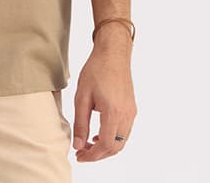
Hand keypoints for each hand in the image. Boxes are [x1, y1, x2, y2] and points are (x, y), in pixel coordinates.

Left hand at [72, 39, 136, 161]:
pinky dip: (113, 139)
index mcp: (114, 112)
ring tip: (88, 144)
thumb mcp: (82, 96)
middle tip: (81, 153)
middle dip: (98, 154)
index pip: (106, 145)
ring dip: (106, 148)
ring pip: (122, 142)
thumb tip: (78, 145)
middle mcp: (127, 115)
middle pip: (115, 148)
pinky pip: (124, 132)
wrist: (113, 53)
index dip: (92, 155)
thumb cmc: (96, 70)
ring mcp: (132, 112)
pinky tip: (99, 134)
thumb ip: (80, 122)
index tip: (79, 156)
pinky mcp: (132, 109)